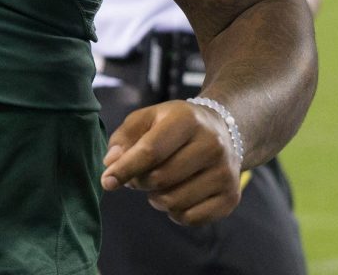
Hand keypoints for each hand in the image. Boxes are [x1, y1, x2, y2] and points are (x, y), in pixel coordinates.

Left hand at [101, 100, 242, 225]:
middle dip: (139, 182)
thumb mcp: (147, 118)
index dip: (125, 169)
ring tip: (159, 184)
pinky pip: (191, 218)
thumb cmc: (174, 126)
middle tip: (138, 176)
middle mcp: (211, 145)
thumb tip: (111, 163)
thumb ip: (124, 138)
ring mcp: (225, 173)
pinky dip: (175, 213)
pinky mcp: (231, 197)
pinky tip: (176, 195)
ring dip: (155, 198)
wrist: (223, 131)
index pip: (151, 151)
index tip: (106, 181)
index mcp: (186, 120)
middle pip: (160, 179)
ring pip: (174, 202)